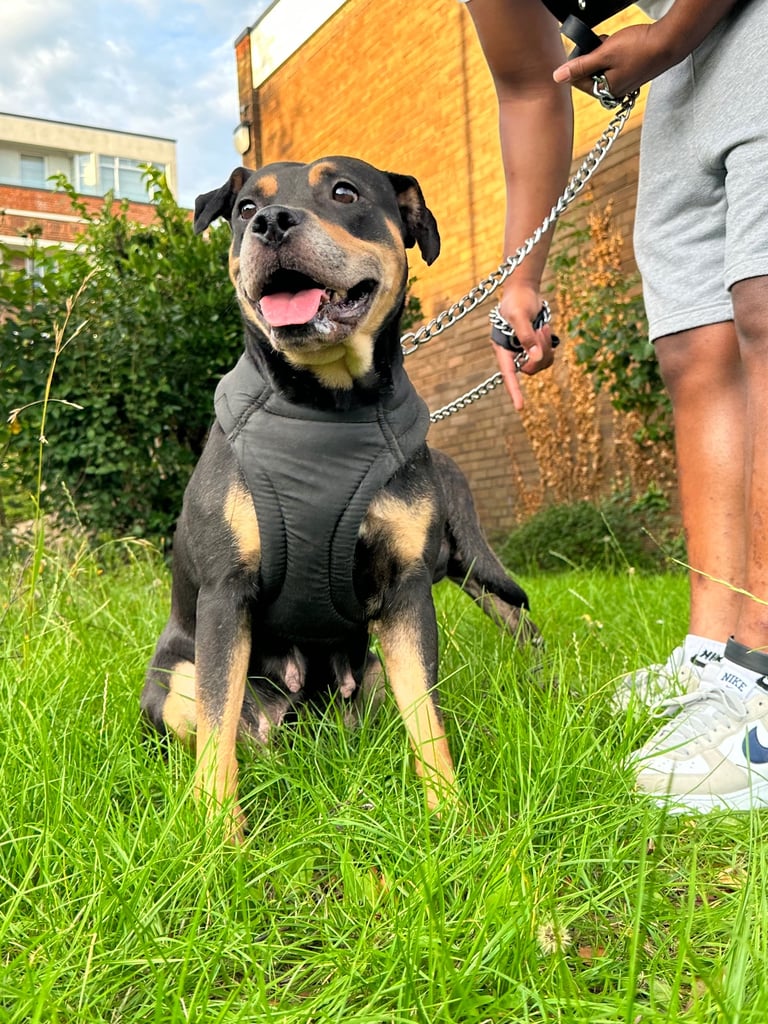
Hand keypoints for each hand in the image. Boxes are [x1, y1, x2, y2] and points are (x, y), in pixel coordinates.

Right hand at [492, 283, 555, 410]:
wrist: (524, 289)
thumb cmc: (517, 300)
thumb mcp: (520, 315)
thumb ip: (527, 337)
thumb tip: (537, 358)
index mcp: (502, 349)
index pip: (508, 375)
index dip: (514, 391)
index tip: (521, 407)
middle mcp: (513, 354)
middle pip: (531, 368)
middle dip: (540, 352)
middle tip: (541, 330)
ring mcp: (525, 351)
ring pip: (542, 363)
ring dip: (546, 345)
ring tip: (542, 326)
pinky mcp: (536, 346)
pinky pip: (548, 356)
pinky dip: (550, 344)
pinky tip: (544, 328)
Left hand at [553, 22, 677, 100]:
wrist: (670, 42)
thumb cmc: (639, 47)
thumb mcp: (604, 54)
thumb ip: (580, 66)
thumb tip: (557, 77)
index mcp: (606, 91)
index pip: (578, 80)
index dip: (580, 61)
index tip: (590, 48)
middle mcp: (615, 93)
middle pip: (591, 75)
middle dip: (593, 58)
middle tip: (603, 44)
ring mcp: (625, 85)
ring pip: (603, 69)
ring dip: (604, 55)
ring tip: (615, 45)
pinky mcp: (633, 76)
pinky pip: (616, 67)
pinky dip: (615, 57)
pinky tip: (624, 47)